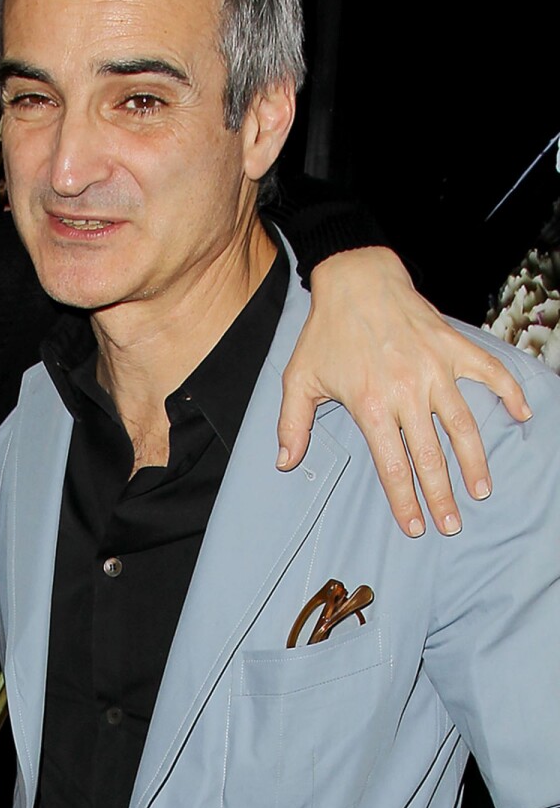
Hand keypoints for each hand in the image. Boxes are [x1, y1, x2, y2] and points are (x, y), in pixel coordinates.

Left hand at [276, 247, 530, 538]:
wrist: (356, 280)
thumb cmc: (326, 332)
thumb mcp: (299, 378)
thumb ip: (292, 424)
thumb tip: (286, 462)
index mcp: (371, 404)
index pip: (393, 465)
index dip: (405, 500)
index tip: (415, 527)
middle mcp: (407, 390)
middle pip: (430, 455)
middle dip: (442, 495)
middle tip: (452, 524)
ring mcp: (434, 368)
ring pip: (462, 424)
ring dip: (474, 460)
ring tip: (482, 489)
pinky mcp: (452, 347)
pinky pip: (488, 372)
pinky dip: (508, 392)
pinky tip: (522, 414)